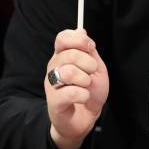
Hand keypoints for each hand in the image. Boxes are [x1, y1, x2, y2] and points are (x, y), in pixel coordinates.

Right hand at [44, 28, 108, 148]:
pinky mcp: (54, 102)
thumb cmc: (90, 91)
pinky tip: (84, 97)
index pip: (62, 38)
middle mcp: (54, 68)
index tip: (91, 48)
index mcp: (63, 56)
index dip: (79, 39)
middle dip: (88, 63)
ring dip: (85, 80)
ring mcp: (52, 85)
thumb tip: (81, 30)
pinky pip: (70, 92)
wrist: (86, 118)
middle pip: (68, 54)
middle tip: (91, 73)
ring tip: (86, 86)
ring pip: (68, 72)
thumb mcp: (96, 68)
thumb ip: (89, 51)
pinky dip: (83, 94)